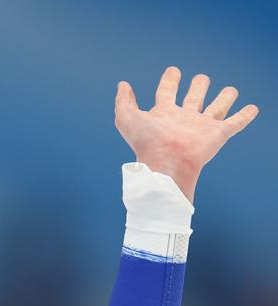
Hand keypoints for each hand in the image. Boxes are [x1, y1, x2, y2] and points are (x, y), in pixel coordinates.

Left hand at [115, 66, 258, 201]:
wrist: (166, 165)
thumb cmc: (146, 144)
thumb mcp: (127, 120)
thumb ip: (123, 102)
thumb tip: (122, 85)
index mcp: (164, 114)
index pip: (167, 92)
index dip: (170, 80)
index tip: (173, 71)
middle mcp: (184, 119)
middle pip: (195, 98)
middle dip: (199, 87)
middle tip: (201, 80)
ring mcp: (202, 127)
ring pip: (217, 108)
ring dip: (225, 98)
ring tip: (231, 91)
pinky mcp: (217, 135)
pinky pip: (235, 123)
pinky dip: (245, 116)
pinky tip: (252, 109)